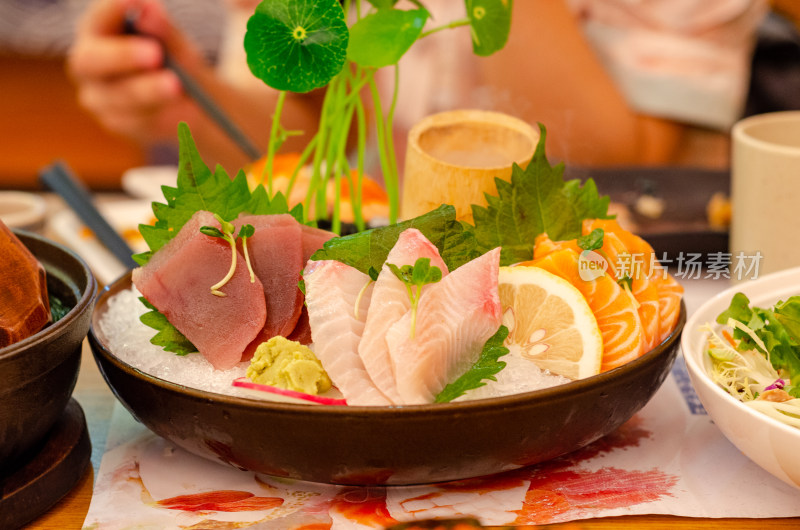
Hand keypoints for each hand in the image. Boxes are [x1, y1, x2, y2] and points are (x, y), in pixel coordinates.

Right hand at [67, 0, 206, 144]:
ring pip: (117, 95)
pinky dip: (157, 114)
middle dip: (123, 55)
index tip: (142, 4)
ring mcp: (97, 95)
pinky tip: (177, 111)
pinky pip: (133, 121)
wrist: (185, 102)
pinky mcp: (114, 122)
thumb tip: (151, 10)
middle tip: (155, 54)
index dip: (115, 9)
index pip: (99, 16)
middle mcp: (88, 62)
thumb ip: (164, 29)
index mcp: (99, 29)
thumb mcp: (176, 44)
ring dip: (149, 90)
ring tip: (175, 85)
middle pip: (91, 60)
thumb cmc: (173, 61)